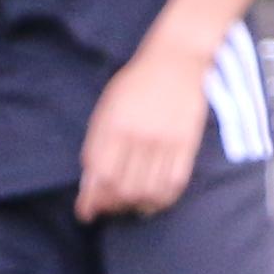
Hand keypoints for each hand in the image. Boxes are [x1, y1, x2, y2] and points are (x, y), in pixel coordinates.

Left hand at [77, 48, 210, 221]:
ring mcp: (166, 140)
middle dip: (110, 206)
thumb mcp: (106, 109)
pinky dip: (162, 199)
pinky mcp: (188, 143)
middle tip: (106, 209)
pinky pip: (175, 183)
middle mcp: (139, 136)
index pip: (99, 175)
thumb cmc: (134, 84)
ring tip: (127, 206)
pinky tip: (152, 202)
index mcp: (113, 126)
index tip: (85, 212)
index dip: (91, 200)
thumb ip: (96, 144)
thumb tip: (90, 183)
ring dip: (134, 205)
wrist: (175, 61)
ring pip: (148, 191)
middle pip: (123, 188)